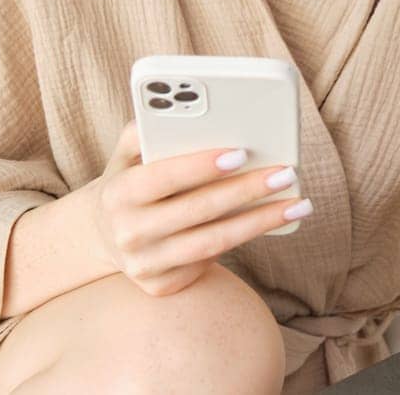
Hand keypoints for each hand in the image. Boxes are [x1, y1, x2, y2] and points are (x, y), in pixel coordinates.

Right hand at [88, 119, 307, 296]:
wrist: (102, 234)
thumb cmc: (128, 180)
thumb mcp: (125, 154)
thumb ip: (146, 130)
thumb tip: (185, 113)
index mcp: (117, 194)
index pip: (162, 177)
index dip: (201, 165)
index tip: (242, 152)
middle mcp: (128, 233)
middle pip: (197, 211)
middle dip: (246, 190)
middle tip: (285, 173)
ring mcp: (144, 265)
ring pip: (213, 242)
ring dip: (260, 221)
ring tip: (296, 202)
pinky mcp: (161, 286)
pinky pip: (210, 262)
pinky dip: (244, 238)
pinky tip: (270, 221)